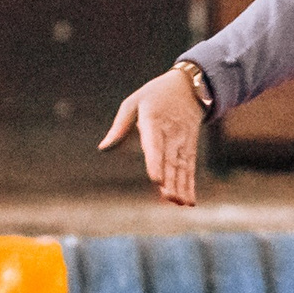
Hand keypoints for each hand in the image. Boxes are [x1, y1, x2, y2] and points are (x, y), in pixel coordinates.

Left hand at [100, 68, 205, 206]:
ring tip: (180, 204)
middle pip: (171, 161)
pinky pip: (190, 170)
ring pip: (182, 168)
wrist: (188, 88)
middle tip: (169, 198)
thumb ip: (120, 126)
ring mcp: (182, 143)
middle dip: (171, 181)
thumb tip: (103, 148)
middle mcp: (171, 134)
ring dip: (182, 187)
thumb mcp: (134, 103)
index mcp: (154, 121)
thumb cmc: (155, 96)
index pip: (155, 144)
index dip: (155, 163)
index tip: (156, 180)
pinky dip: (190, 186)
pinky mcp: (190, 149)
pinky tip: (189, 202)